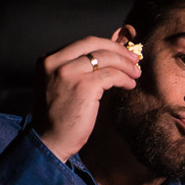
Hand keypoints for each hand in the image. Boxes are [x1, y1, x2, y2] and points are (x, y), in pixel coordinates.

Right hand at [34, 29, 141, 162]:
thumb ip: (76, 67)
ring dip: (125, 64)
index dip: (107, 45)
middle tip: (134, 59)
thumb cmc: (59, 116)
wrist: (50, 141)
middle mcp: (55, 63)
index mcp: (48, 59)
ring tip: (135, 73)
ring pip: (105, 58)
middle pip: (94, 44)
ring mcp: (69, 73)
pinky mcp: (84, 87)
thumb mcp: (60, 84)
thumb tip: (107, 53)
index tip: (121, 52)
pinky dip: (124, 78)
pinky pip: (112, 75)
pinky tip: (129, 85)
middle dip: (118, 50)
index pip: (83, 43)